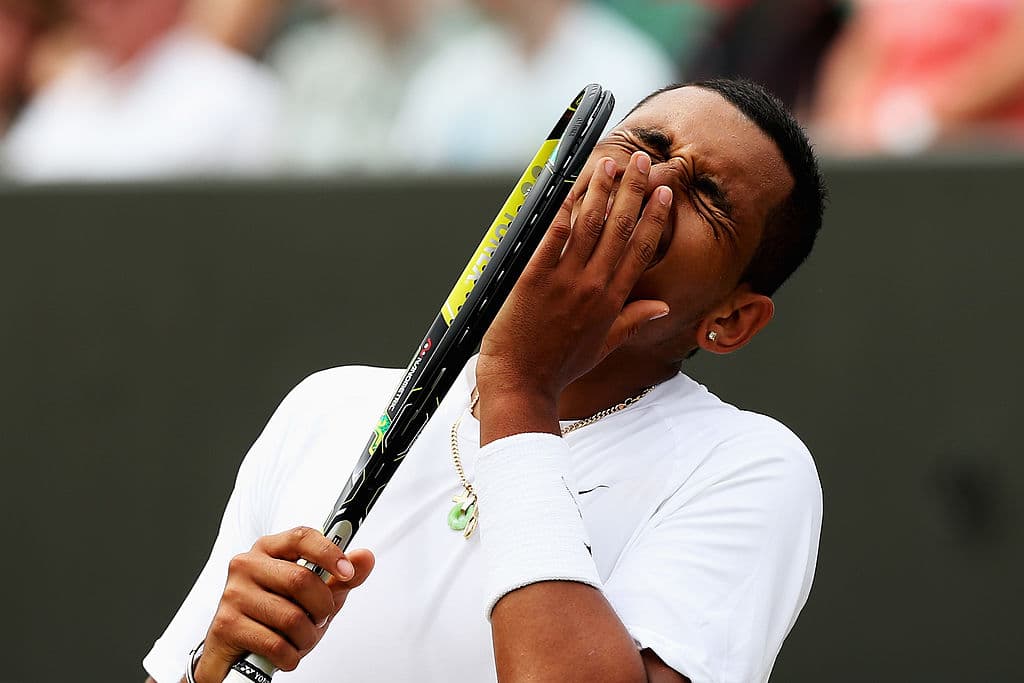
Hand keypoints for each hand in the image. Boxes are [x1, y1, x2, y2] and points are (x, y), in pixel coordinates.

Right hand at [195, 527, 374, 682]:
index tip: (347, 571)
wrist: (237, 652)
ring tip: (300, 638)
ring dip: (307, 638)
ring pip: (291, 617)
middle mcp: (247, 565)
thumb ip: (340, 578)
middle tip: (320, 618)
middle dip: (321, 607)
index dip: (329, 552)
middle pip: (301, 579)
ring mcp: (234, 594)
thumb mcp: (314, 596)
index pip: (302, 537)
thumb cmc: (275, 618)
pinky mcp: (225, 626)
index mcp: (269, 549)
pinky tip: (284, 653)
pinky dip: (290, 657)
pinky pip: (276, 645)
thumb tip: (365, 558)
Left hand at [476, 151, 672, 409]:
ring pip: (589, 226)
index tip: (663, 194)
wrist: (522, 382)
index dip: (654, 218)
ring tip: (610, 163)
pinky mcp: (534, 278)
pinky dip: (563, 210)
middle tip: (642, 162)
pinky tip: (571, 188)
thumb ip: (633, 320)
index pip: (641, 250)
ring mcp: (564, 281)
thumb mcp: (605, 346)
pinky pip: (552, 237)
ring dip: (601, 190)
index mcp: (613, 301)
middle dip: (633, 191)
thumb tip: (661, 305)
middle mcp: (593, 286)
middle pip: (620, 228)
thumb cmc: (560, 367)